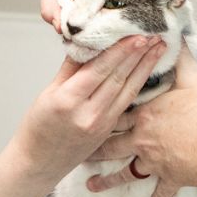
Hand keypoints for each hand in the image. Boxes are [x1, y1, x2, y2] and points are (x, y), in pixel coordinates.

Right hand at [11, 35, 167, 185]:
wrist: (39, 163)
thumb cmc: (38, 127)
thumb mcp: (48, 93)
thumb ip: (70, 68)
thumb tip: (88, 42)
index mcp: (69, 100)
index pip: (100, 69)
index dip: (120, 51)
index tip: (135, 34)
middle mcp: (88, 114)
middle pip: (118, 78)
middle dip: (138, 54)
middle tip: (154, 33)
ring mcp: (102, 124)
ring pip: (127, 90)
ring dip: (145, 67)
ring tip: (158, 48)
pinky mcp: (109, 131)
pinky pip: (126, 102)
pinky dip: (138, 84)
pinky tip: (147, 71)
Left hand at [85, 45, 196, 196]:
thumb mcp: (194, 78)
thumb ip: (181, 58)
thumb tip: (175, 38)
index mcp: (145, 114)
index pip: (115, 110)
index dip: (99, 110)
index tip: (83, 112)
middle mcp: (143, 139)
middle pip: (112, 144)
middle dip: (94, 148)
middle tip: (78, 152)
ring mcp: (155, 161)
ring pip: (125, 172)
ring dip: (108, 181)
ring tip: (91, 186)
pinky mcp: (171, 177)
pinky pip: (162, 189)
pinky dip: (158, 195)